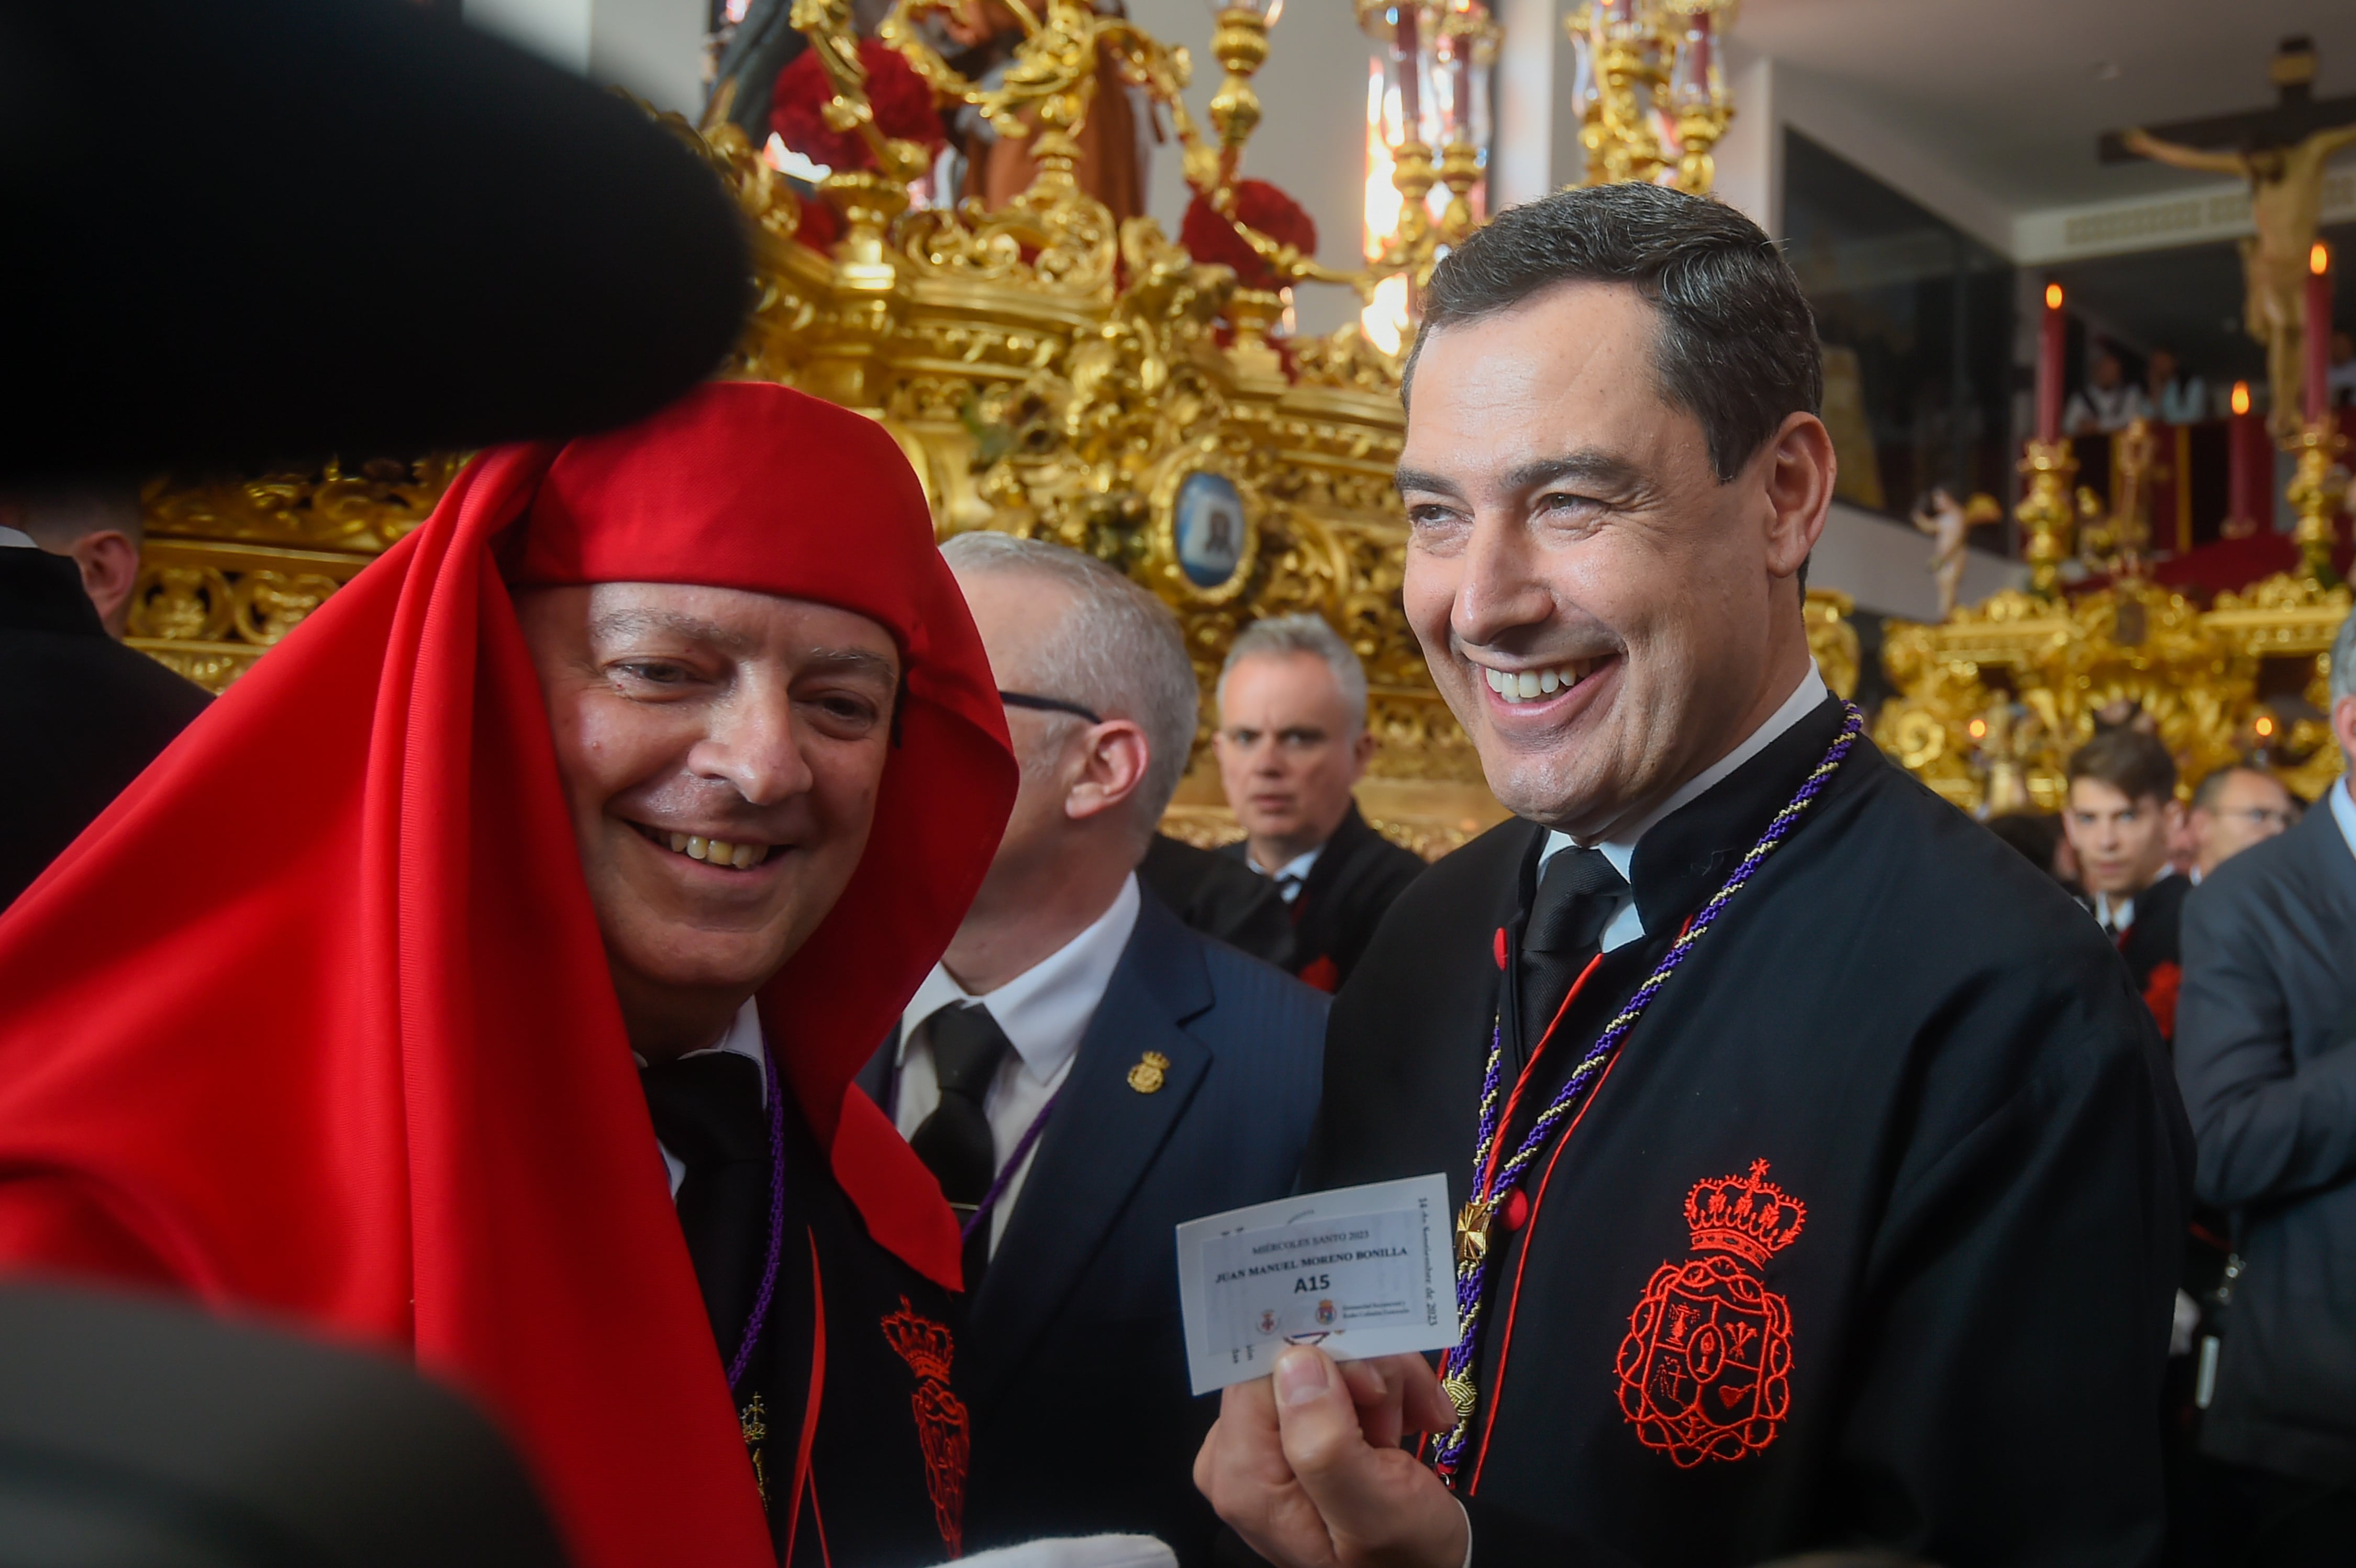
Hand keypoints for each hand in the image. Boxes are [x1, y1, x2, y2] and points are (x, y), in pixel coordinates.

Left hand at [1194, 1348, 1466, 1567]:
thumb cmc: (1403, 1557)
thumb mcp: (1374, 1514)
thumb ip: (1328, 1445)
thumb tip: (1296, 1362)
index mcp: (1242, 1479)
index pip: (1262, 1379)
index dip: (1325, 1368)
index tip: (1378, 1390)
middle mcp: (1239, 1457)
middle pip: (1294, 1367)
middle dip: (1366, 1378)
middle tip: (1411, 1412)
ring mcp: (1265, 1446)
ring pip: (1325, 1367)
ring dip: (1387, 1388)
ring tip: (1420, 1420)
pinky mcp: (1292, 1436)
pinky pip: (1334, 1382)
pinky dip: (1385, 1395)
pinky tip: (1414, 1419)